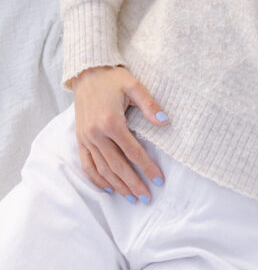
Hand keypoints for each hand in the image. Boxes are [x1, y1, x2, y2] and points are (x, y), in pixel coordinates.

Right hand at [71, 65, 168, 202]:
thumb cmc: (113, 78)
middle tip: (147, 197)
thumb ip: (149, 105)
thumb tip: (165, 121)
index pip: (133, 152)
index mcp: (111, 122)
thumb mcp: (134, 85)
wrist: (87, 72)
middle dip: (133, 183)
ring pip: (102, 169)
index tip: (159, 180)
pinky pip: (87, 164)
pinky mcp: (80, 139)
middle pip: (117, 166)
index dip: (147, 167)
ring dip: (117, 185)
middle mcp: (96, 134)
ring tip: (132, 197)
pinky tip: (107, 187)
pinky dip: (96, 179)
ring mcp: (86, 138)